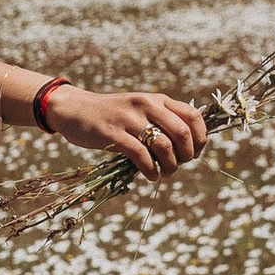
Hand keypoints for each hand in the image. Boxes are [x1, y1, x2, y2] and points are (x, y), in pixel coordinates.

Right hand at [45, 83, 206, 174]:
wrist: (74, 109)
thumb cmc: (112, 115)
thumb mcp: (140, 109)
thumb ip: (162, 120)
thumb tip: (189, 145)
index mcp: (157, 99)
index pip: (193, 115)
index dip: (200, 137)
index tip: (194, 152)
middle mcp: (146, 105)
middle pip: (182, 133)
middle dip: (187, 155)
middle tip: (180, 165)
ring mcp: (129, 118)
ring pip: (163, 146)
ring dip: (170, 166)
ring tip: (165, 173)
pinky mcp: (112, 133)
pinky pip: (140, 155)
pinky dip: (150, 170)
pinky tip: (150, 176)